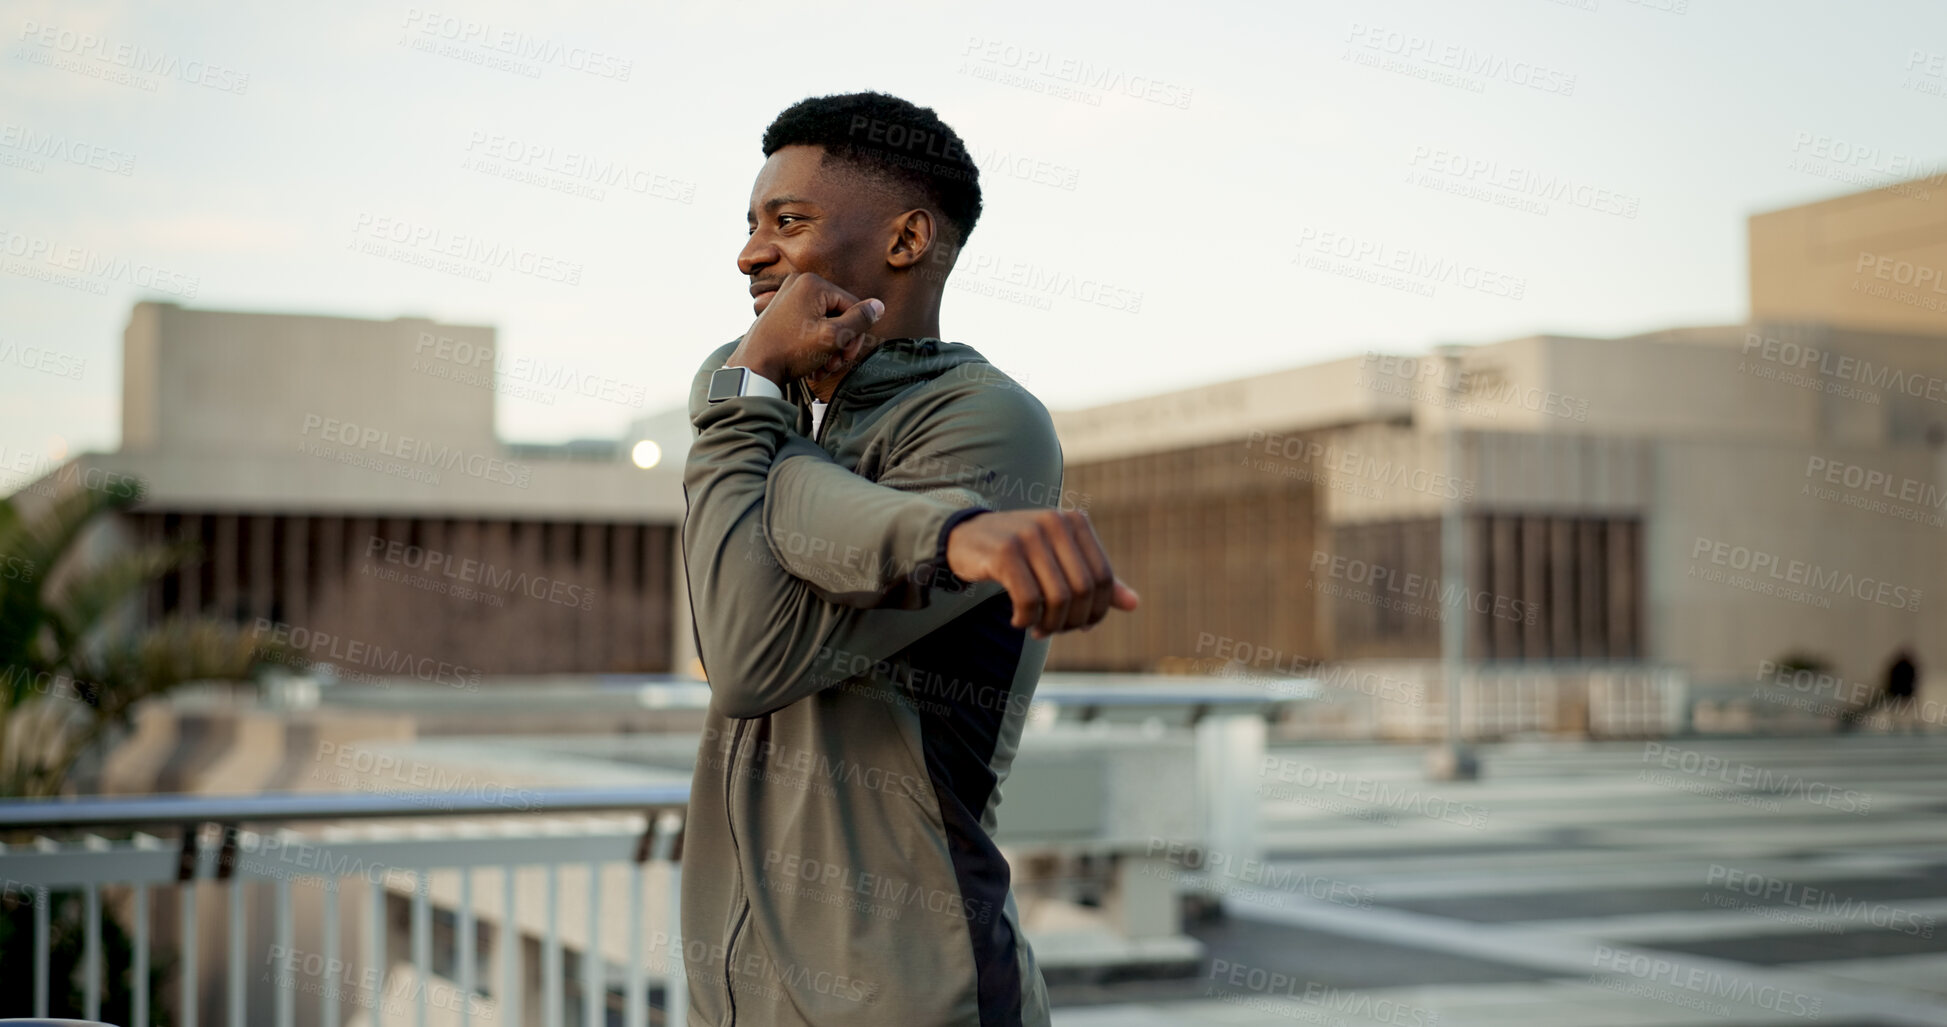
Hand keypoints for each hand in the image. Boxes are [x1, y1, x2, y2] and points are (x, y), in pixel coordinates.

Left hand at [728, 272, 882, 384]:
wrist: (753, 368)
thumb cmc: (790, 351)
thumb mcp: (833, 337)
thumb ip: (859, 320)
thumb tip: (879, 305)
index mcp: (813, 283)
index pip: (852, 306)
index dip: (855, 334)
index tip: (847, 357)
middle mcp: (799, 283)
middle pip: (838, 314)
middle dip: (840, 343)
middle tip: (834, 365)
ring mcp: (788, 296)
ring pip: (825, 322)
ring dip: (829, 348)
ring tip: (822, 368)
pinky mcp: (781, 311)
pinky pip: (809, 325)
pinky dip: (814, 345)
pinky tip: (812, 364)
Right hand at [945, 508, 1139, 639]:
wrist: (966, 537)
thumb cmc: (1020, 552)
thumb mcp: (1059, 559)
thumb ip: (1095, 579)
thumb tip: (1134, 604)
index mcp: (1075, 522)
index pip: (1104, 578)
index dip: (1098, 610)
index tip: (1081, 626)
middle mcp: (1055, 523)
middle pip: (1083, 590)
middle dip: (1072, 621)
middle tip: (1054, 630)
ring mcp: (1029, 535)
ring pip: (1058, 597)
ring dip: (1049, 624)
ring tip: (1037, 629)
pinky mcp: (1004, 552)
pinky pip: (1028, 599)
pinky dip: (1026, 619)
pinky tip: (1017, 621)